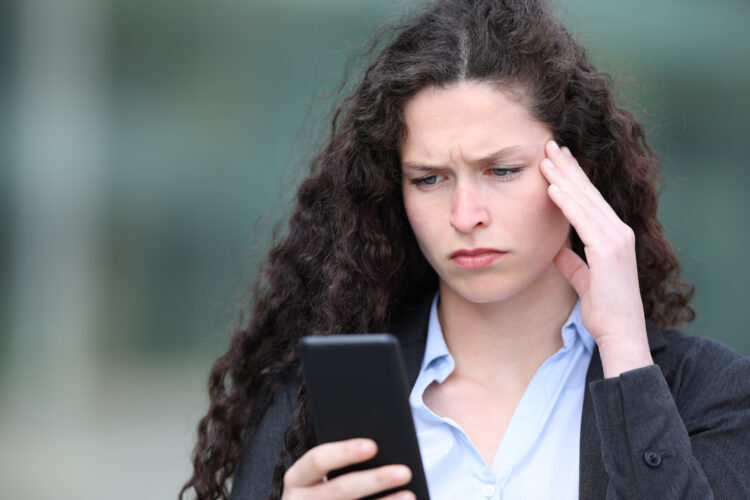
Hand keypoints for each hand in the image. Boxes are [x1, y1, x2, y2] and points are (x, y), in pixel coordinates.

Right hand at [282, 438, 414, 499]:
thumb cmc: (322, 489)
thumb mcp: (321, 475)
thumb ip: (340, 462)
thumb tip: (375, 446)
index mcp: (297, 478)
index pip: (317, 460)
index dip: (344, 452)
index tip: (373, 445)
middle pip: (340, 489)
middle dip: (375, 480)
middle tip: (404, 471)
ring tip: (409, 495)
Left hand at [539, 139, 652, 377]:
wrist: (619, 332)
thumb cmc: (604, 308)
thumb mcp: (582, 278)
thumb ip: (571, 261)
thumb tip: (554, 248)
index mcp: (613, 235)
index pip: (589, 199)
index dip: (572, 177)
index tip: (555, 160)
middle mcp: (618, 231)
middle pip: (588, 193)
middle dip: (567, 167)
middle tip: (549, 145)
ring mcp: (616, 239)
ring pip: (585, 201)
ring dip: (563, 178)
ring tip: (545, 159)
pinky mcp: (609, 250)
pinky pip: (583, 220)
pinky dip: (567, 202)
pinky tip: (552, 187)